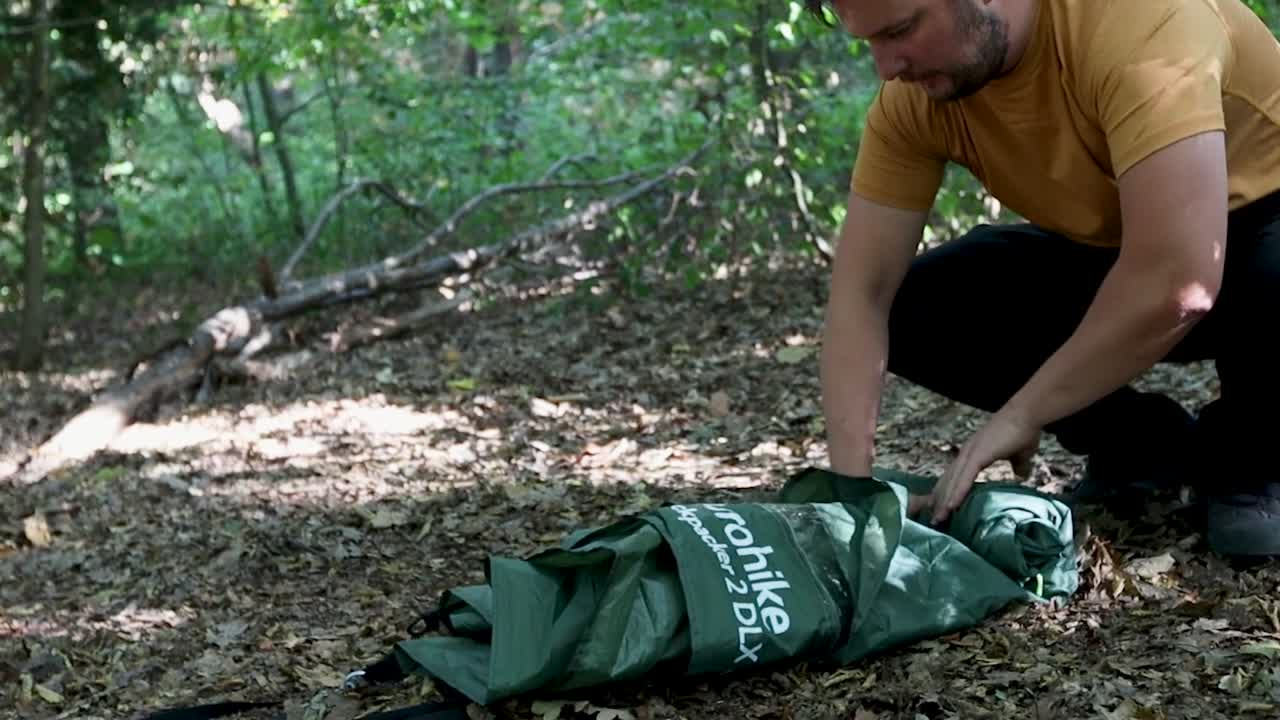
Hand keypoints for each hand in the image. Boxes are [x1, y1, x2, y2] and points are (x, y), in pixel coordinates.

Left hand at [910, 409, 1041, 525]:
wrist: (1028, 414)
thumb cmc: (1024, 431)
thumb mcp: (1021, 454)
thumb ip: (1018, 466)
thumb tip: (1021, 476)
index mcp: (974, 453)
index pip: (956, 475)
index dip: (948, 491)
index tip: (942, 507)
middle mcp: (967, 453)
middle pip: (949, 480)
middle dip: (940, 500)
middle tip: (934, 519)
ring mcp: (970, 453)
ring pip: (953, 481)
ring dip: (944, 501)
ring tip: (938, 519)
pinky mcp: (977, 454)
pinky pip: (964, 478)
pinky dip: (957, 492)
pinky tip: (951, 506)